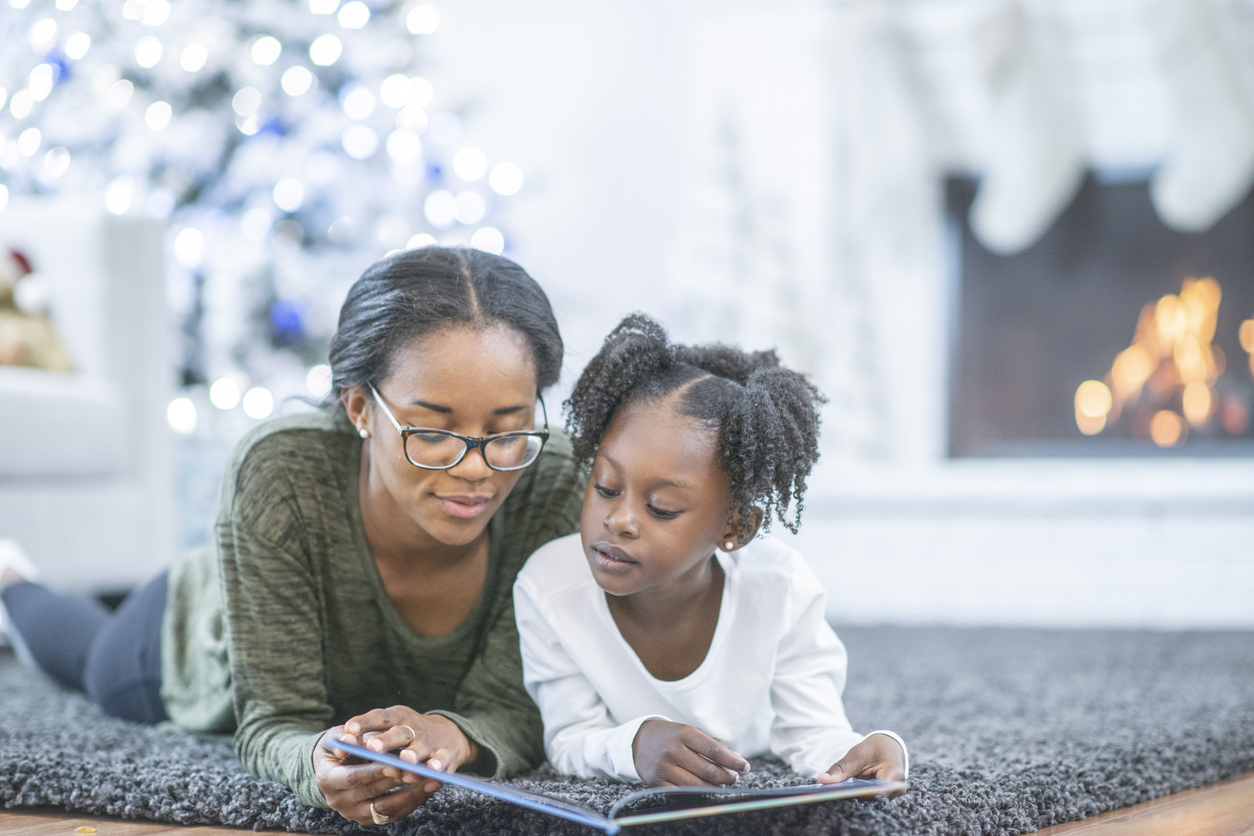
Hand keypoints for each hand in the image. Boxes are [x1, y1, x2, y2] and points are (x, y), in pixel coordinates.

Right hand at [315, 725, 429, 825]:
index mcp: (327, 780)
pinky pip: (394, 814)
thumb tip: (350, 740)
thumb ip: (345, 737)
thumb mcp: (337, 737)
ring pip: (386, 808)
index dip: (375, 772)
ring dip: (411, 794)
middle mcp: (339, 801)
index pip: (353, 778)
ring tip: (433, 781)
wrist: (334, 766)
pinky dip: (413, 801)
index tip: (397, 764)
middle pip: (372, 793)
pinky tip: (428, 788)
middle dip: (398, 781)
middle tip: (421, 771)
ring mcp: (354, 813)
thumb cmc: (339, 746)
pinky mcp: (369, 818)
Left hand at [348, 706, 477, 787]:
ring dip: (413, 753)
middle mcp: (413, 727)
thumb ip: (366, 737)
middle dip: (386, 740)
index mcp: (397, 717)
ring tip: (405, 760)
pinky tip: (432, 771)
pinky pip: (442, 760)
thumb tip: (338, 746)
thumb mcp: (388, 729)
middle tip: (372, 747)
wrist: (448, 734)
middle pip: (399, 732)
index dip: (364, 723)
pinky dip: (438, 765)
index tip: (349, 729)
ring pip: (421, 746)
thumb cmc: (407, 733)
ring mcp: (430, 740)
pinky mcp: (446, 754)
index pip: (379, 717)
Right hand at [632, 718, 750, 787]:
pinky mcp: (656, 782)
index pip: (713, 749)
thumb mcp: (690, 732)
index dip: (732, 760)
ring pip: (697, 784)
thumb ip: (713, 744)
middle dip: (726, 776)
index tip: (745, 766)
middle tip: (735, 777)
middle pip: (707, 769)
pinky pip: (682, 793)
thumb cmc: (672, 736)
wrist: (639, 741)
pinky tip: (705, 790)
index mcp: (683, 733)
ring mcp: (663, 767)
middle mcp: (672, 750)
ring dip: (715, 787)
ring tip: (723, 784)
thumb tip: (736, 759)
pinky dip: (698, 794)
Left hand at [817, 733, 906, 797]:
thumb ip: (841, 768)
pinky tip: (844, 796)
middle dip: (852, 798)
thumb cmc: (874, 750)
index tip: (837, 793)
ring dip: (855, 800)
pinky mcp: (886, 800)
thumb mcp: (857, 754)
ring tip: (835, 795)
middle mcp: (897, 790)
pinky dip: (858, 799)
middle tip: (829, 795)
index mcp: (894, 774)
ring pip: (871, 805)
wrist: (888, 748)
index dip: (857, 795)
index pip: (876, 793)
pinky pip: (871, 803)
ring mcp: (893, 797)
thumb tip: (822, 780)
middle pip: (873, 801)